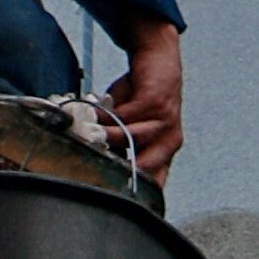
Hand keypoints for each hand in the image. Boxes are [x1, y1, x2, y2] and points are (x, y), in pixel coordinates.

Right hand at [103, 14, 182, 181]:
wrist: (159, 60)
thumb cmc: (142, 97)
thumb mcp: (131, 128)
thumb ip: (117, 146)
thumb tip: (93, 159)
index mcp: (163, 154)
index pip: (153, 186)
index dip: (136, 196)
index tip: (113, 199)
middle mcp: (168, 144)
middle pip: (144, 170)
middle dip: (118, 170)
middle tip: (94, 167)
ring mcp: (165, 124)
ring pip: (131, 139)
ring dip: (108, 137)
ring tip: (90, 134)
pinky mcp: (155, 104)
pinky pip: (126, 117)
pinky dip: (107, 117)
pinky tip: (96, 114)